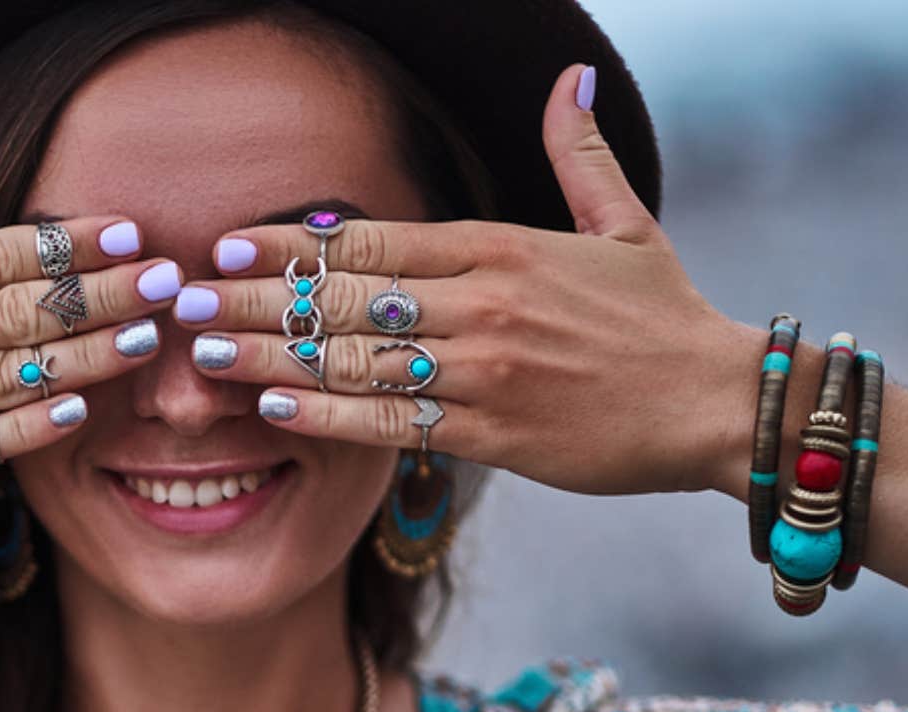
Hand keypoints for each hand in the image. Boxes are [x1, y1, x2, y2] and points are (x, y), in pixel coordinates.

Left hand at [174, 63, 754, 496]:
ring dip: (274, 353)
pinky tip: (276, 404)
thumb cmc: (666, 318)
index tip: (227, 242)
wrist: (722, 404)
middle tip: (185, 298)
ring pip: (358, 358)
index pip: (374, 237)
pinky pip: (395, 422)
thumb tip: (569, 81)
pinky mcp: (495, 434)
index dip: (292, 241)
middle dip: (258, 295)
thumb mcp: (626, 224)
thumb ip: (580, 156)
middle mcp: (485, 304)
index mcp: (503, 248)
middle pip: (348, 295)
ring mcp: (487, 370)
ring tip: (204, 351)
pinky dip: (331, 413)